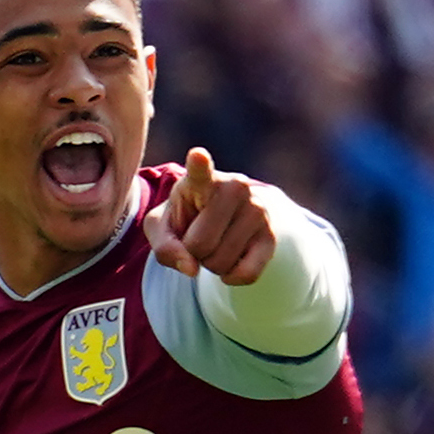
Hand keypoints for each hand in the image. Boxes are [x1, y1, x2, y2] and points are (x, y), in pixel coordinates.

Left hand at [147, 147, 278, 284]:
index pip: (200, 171)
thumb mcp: (162, 228)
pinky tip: (230, 262)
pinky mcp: (271, 236)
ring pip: (221, 262)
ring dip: (211, 264)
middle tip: (198, 237)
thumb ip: (165, 247)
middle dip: (193, 253)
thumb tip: (191, 269)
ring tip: (215, 244)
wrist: (224, 220)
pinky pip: (246, 274)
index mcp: (201, 179)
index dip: (199, 165)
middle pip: (200, 244)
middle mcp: (235, 188)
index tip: (198, 155)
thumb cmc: (186, 220)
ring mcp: (257, 210)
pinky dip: (231, 277)